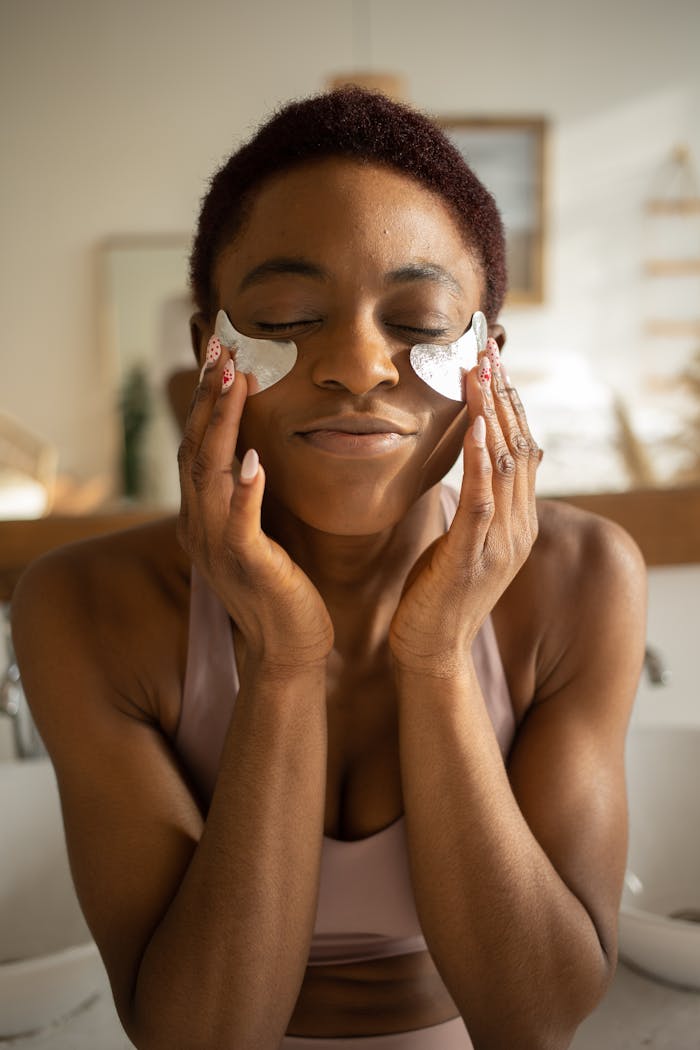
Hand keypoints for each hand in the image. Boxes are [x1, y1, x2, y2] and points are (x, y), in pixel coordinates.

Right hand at [177, 340, 333, 673]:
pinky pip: (239, 523)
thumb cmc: (281, 587)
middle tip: (219, 348)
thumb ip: (248, 494)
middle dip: (206, 396)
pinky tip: (253, 460)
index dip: (205, 398)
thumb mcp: (257, 532)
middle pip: (195, 447)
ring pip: (209, 474)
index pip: (197, 444)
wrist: (288, 648)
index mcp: (203, 515)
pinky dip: (243, 491)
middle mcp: (199, 525)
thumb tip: (254, 452)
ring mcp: (218, 546)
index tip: (218, 354)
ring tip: (234, 382)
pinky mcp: (246, 566)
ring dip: (222, 426)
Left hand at [389, 340, 540, 673]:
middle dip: (504, 397)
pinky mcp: (472, 557)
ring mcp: (500, 543)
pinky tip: (476, 426)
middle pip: (520, 448)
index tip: (494, 364)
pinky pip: (482, 499)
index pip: (522, 450)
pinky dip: (481, 460)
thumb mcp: (467, 541)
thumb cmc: (439, 594)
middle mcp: (518, 528)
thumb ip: (483, 502)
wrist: (430, 650)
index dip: (510, 405)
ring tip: (480, 373)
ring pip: (505, 465)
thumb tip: (489, 464)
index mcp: (517, 523)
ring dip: (493, 415)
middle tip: (488, 352)